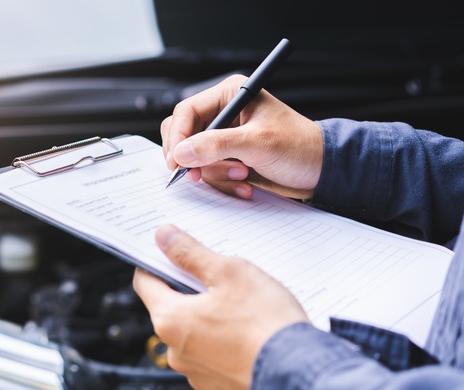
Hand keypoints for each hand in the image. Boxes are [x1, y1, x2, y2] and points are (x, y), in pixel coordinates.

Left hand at [133, 224, 308, 389]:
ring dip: (211, 321)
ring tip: (244, 311)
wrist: (299, 377)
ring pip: (195, 336)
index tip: (168, 254)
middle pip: (173, 310)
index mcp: (170, 320)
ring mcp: (198, 375)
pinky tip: (250, 336)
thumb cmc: (266, 326)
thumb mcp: (230, 273)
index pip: (145, 283)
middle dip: (192, 293)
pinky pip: (215, 360)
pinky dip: (226, 347)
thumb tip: (165, 237)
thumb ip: (192, 254)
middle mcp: (176, 352)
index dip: (156, 264)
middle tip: (221, 281)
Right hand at [162, 74, 323, 199]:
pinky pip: (207, 171)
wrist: (321, 171)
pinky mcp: (227, 158)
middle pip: (184, 135)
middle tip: (202, 175)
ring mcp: (224, 137)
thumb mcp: (257, 143)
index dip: (178, 138)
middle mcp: (223, 113)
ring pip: (194, 157)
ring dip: (214, 173)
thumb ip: (216, 146)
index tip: (177, 162)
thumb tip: (180, 153)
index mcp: (230, 96)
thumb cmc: (299, 147)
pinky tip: (244, 185)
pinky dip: (221, 182)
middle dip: (195, 158)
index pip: (186, 112)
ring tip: (242, 176)